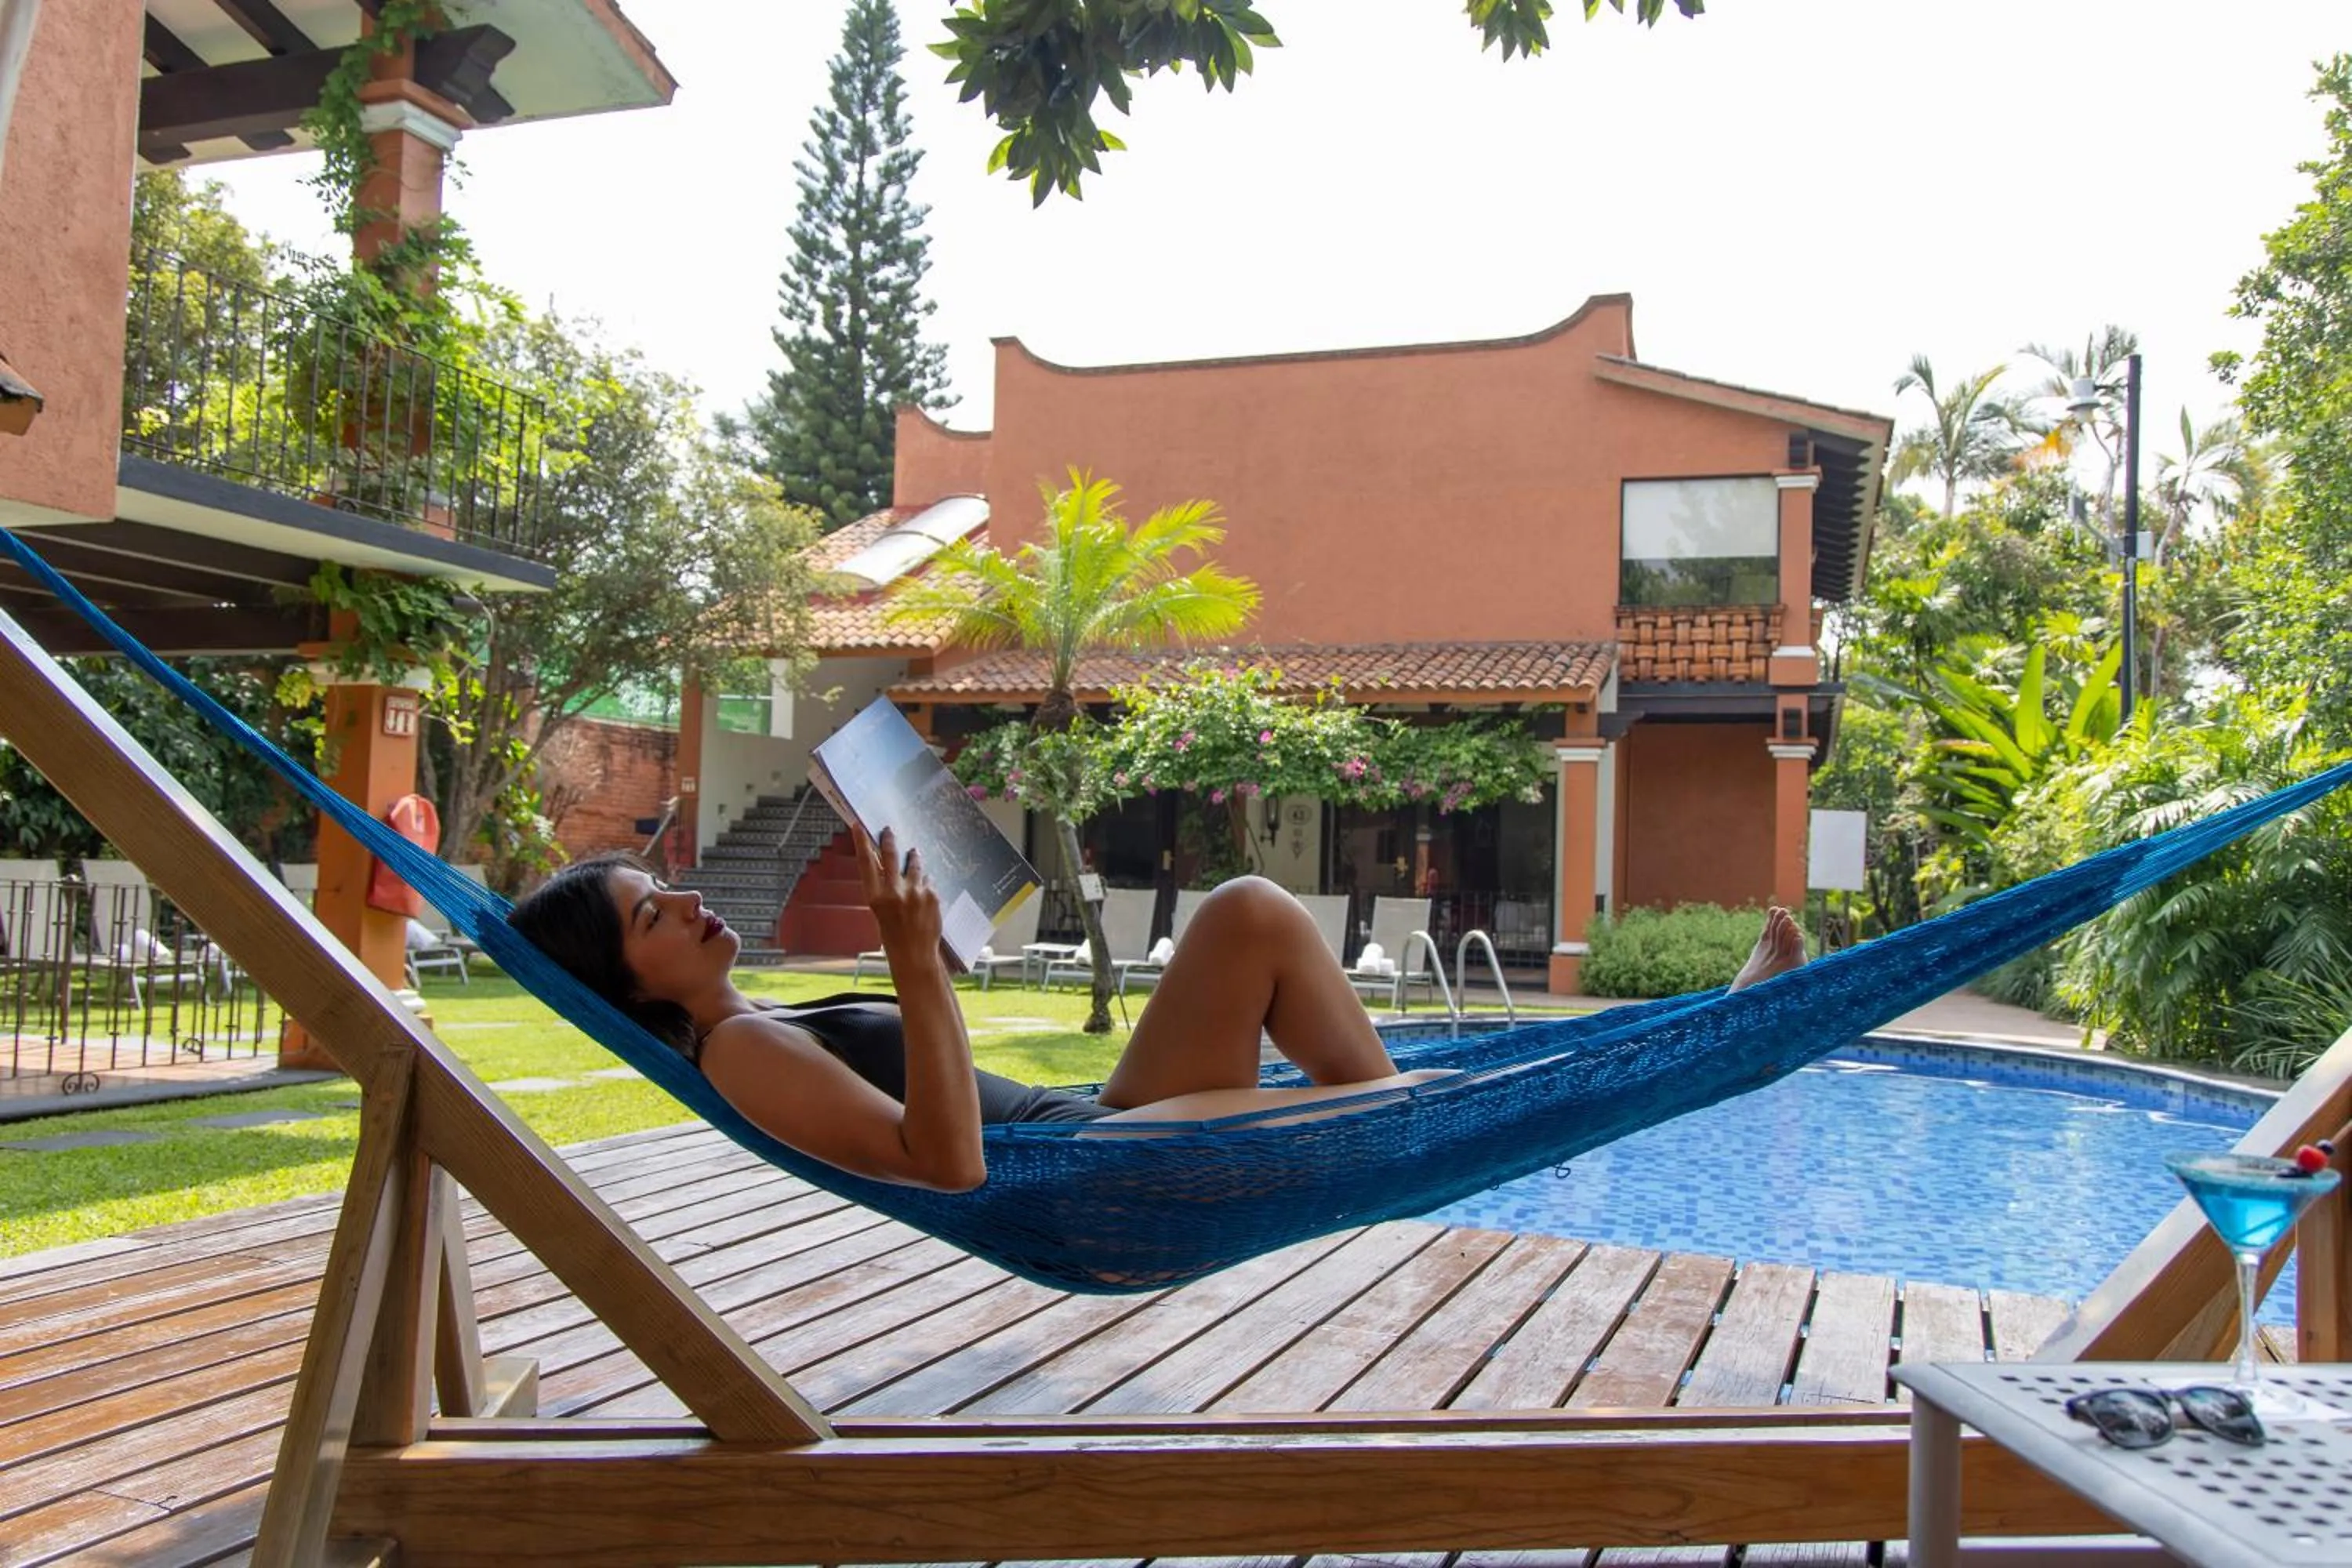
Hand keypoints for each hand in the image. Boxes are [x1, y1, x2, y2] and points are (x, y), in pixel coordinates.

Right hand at [854, 825, 940, 954]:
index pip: (866, 863)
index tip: (859, 826)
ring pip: (914, 864)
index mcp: (876, 898)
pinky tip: (923, 893)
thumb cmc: (893, 936)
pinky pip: (927, 880)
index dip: (861, 842)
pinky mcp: (932, 895)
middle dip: (889, 839)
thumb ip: (883, 889)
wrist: (915, 955)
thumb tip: (886, 865)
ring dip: (913, 858)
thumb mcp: (880, 912)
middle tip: (889, 830)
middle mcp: (894, 892)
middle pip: (890, 855)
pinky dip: (925, 883)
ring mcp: (915, 892)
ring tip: (913, 853)